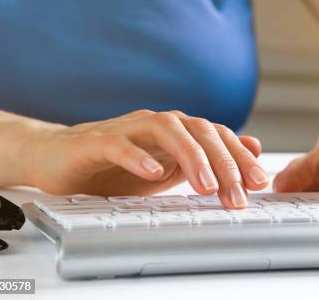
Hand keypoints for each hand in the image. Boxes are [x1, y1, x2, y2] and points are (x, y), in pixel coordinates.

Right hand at [21, 110, 268, 208]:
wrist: (59, 159)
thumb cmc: (115, 166)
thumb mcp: (170, 167)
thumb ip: (208, 157)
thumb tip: (252, 146)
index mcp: (176, 130)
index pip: (216, 136)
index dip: (240, 157)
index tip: (259, 183)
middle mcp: (156, 124)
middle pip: (199, 131)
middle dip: (223, 163)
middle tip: (238, 194)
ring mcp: (127, 129)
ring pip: (166, 130)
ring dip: (191, 156)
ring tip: (206, 185)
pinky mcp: (97, 141)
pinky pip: (119, 144)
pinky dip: (138, 156)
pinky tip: (153, 173)